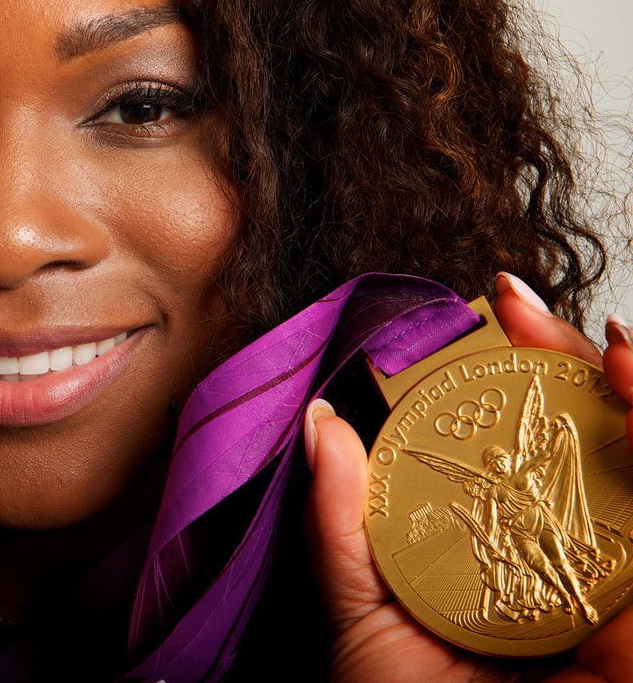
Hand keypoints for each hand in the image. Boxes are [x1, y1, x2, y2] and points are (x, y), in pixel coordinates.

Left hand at [304, 271, 632, 681]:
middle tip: (521, 306)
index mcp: (525, 553)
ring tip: (602, 345)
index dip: (532, 371)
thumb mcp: (361, 614)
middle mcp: (590, 568)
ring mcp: (624, 595)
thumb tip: (319, 420)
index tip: (492, 308)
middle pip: (606, 446)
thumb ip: (342, 522)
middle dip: (574, 368)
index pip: (544, 445)